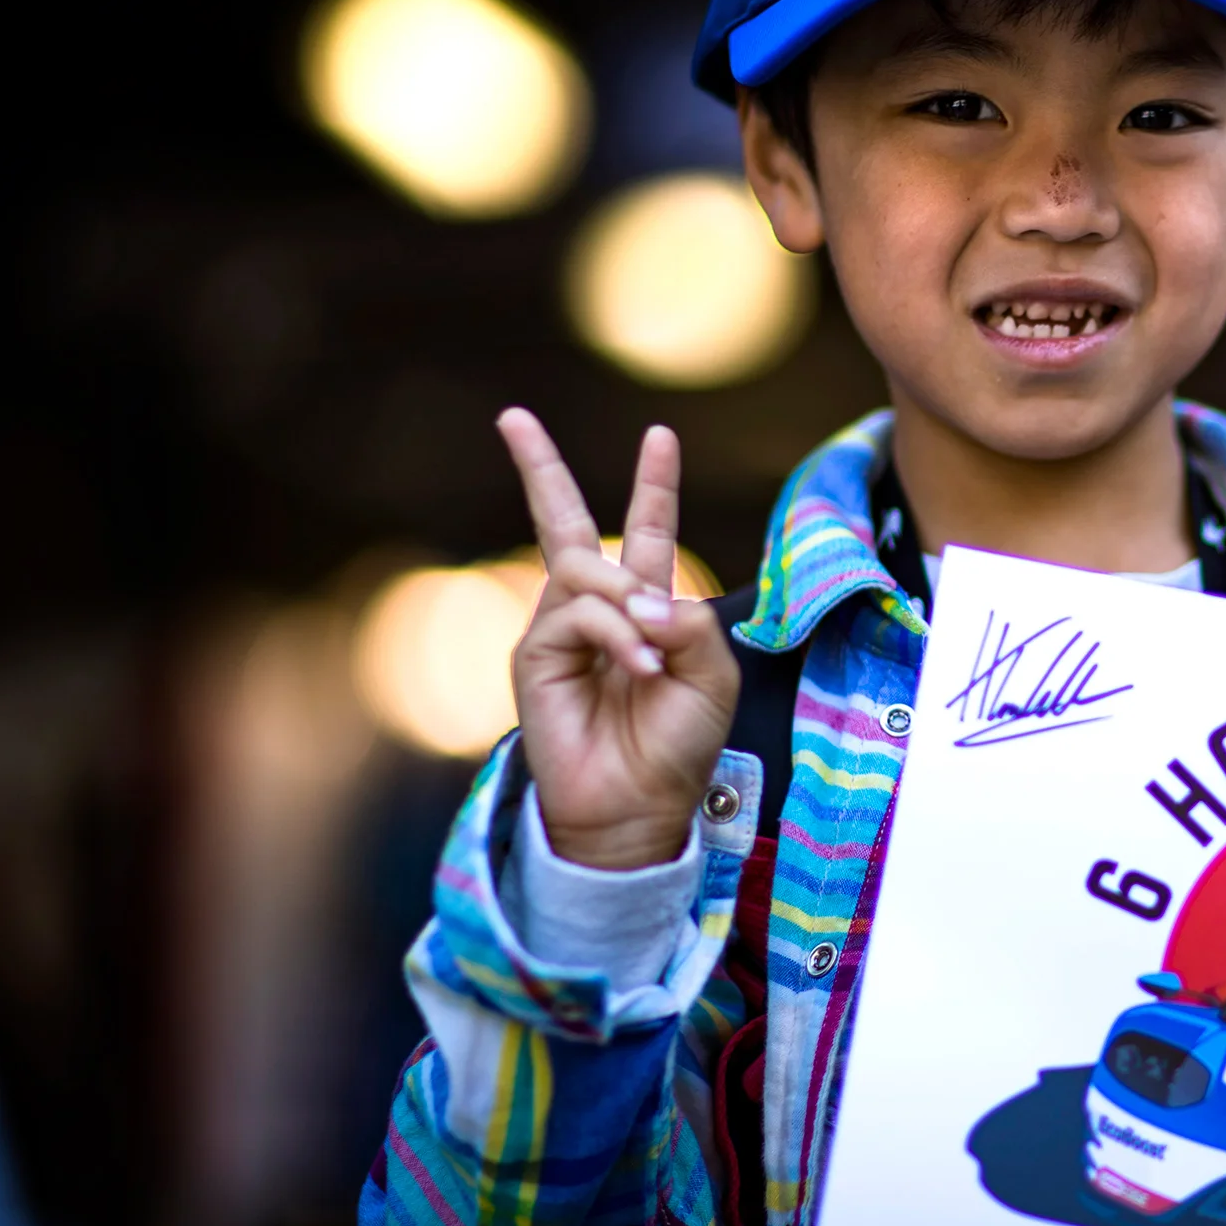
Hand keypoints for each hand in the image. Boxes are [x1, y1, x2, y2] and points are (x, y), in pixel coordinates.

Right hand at [500, 409, 738, 869]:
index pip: (646, 532)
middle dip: (538, 467)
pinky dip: (616, 635)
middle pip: (562, 523)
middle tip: (512, 418)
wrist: (642, 807)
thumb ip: (692, 622)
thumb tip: (645, 595)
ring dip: (627, 603)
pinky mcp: (534, 657)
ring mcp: (559, 631)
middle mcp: (596, 610)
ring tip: (652, 657)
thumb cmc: (680, 744)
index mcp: (646, 606)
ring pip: (582, 569)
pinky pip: (576, 615)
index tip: (660, 435)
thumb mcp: (714, 675)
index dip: (654, 484)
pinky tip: (638, 669)